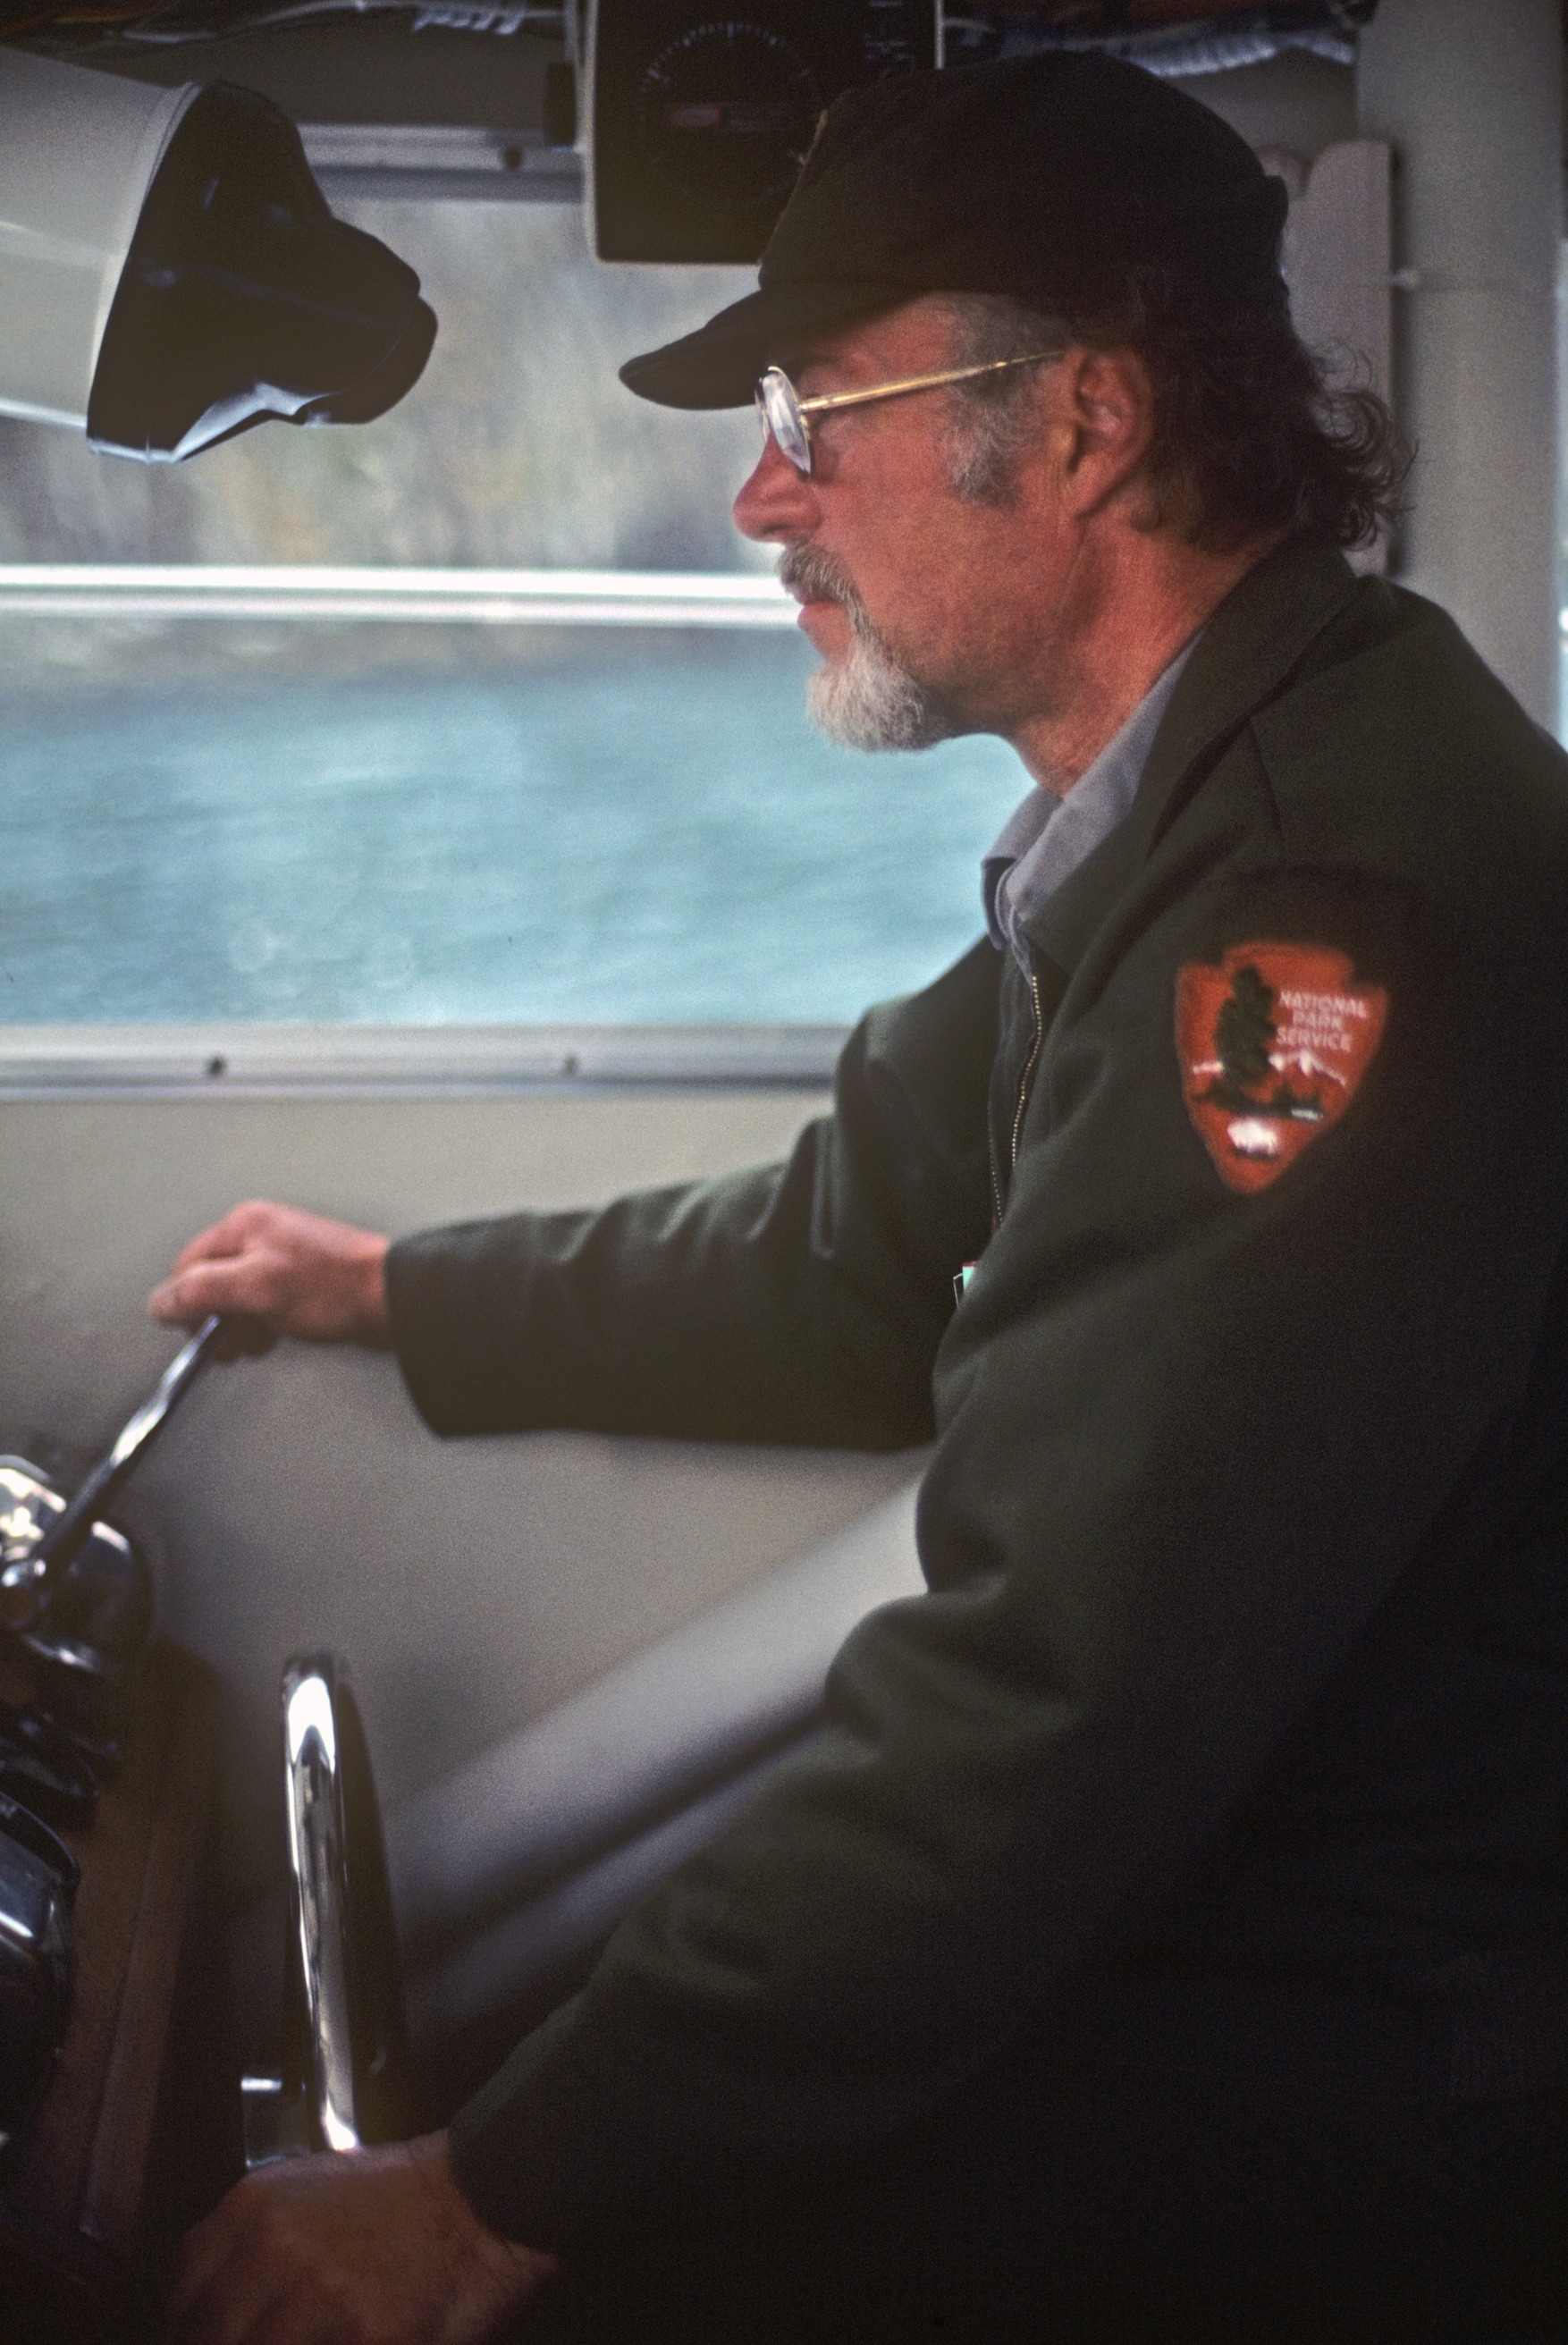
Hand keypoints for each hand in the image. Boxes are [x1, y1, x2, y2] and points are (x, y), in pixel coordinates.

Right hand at [149, 1201, 392, 1352]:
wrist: (392, 1300)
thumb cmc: (338, 1287)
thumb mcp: (255, 1289)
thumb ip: (201, 1293)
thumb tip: (162, 1302)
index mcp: (246, 1226)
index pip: (188, 1265)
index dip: (186, 1303)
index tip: (196, 1331)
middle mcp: (263, 1236)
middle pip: (213, 1282)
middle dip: (217, 1319)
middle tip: (229, 1343)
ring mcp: (283, 1259)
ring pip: (239, 1299)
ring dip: (241, 1327)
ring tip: (255, 1342)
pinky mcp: (302, 1282)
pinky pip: (265, 1307)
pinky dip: (263, 1326)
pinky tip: (274, 1337)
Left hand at [169, 2131, 555, 2344]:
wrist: (485, 2192)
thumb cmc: (402, 2198)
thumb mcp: (308, 2191)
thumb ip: (254, 2242)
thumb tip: (213, 2312)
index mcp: (257, 2207)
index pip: (182, 2293)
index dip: (186, 2329)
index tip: (200, 2337)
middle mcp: (278, 2248)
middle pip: (209, 2338)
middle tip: (271, 2339)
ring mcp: (320, 2297)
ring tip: (318, 2338)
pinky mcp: (367, 2337)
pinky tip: (353, 2341)